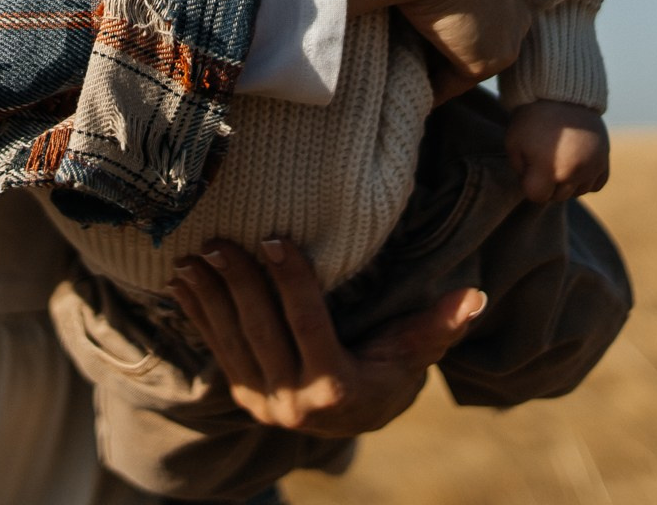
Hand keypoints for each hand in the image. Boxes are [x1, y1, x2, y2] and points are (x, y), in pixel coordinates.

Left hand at [168, 238, 484, 437]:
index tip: (275, 239)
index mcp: (337, 388)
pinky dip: (198, 315)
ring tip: (194, 256)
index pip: (309, 324)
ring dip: (209, 297)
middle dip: (239, 284)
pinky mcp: (243, 397)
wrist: (358, 417)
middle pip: (262, 331)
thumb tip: (474, 297)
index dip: (291, 281)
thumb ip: (439, 325)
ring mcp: (264, 403)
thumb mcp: (415, 351)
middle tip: (221, 240)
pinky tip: (182, 282)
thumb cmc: (390, 371)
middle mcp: (296, 402)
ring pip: (231, 342)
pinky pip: (217, 351)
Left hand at [504, 100, 609, 201]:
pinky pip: (596, 184)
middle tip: (543, 159)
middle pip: (558, 196)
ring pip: (578, 192)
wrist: (562, 93)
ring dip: (567, 182)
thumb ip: (520, 170)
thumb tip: (532, 185)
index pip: (537, 196)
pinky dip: (587, 178)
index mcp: (547, 170)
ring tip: (559, 158)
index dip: (529, 183)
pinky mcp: (605, 159)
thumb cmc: (532, 118)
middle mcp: (573, 173)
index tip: (529, 165)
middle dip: (548, 183)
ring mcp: (592, 167)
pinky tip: (576, 163)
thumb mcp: (513, 142)